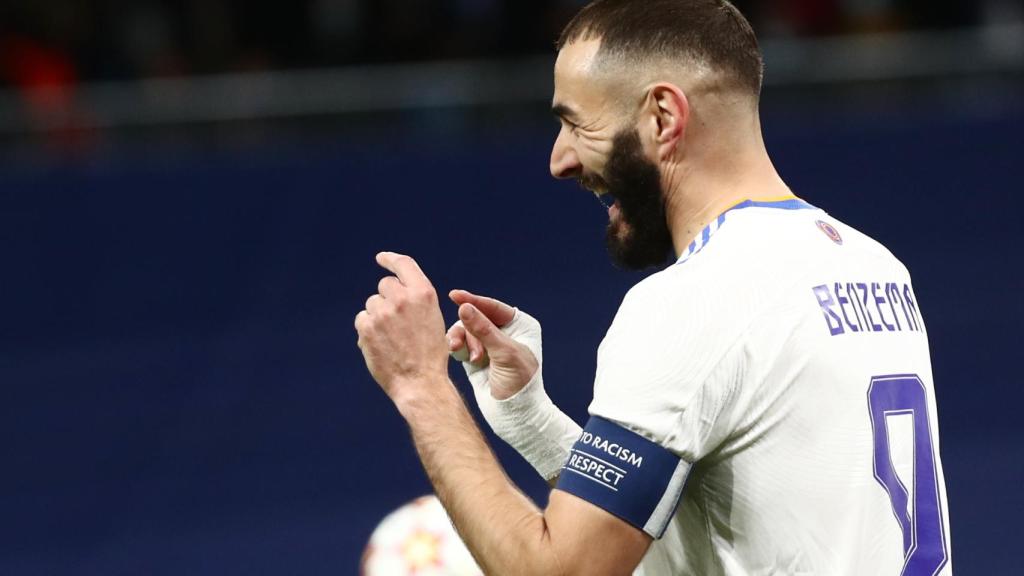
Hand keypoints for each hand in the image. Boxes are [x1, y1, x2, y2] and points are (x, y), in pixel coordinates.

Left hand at [355, 252, 448, 402]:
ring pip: (372, 304)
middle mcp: (402, 298)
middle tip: (397, 322)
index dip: (390, 259)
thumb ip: (415, 300)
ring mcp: (382, 312)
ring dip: (378, 316)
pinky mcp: (366, 326)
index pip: (403, 265)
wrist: (420, 382)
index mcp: (423, 294)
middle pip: (384, 285)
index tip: (381, 258)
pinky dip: (368, 330)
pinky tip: (381, 345)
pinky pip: (362, 319)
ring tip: (392, 338)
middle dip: (388, 298)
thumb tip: (392, 292)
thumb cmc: (430, 354)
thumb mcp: (434, 319)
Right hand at [446, 290, 538, 399]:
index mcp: (520, 324)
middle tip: (476, 354)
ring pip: (464, 330)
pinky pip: (459, 344)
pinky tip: (455, 353)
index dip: (474, 301)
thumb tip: (463, 307)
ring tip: (467, 357)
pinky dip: (456, 347)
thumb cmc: (520, 384)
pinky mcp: (474, 358)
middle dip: (470, 331)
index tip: (455, 295)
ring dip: (462, 341)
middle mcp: (504, 332)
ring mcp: (488, 345)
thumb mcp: (504, 353)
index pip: (494, 307)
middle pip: (475, 318)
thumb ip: (483, 330)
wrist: (515, 417)